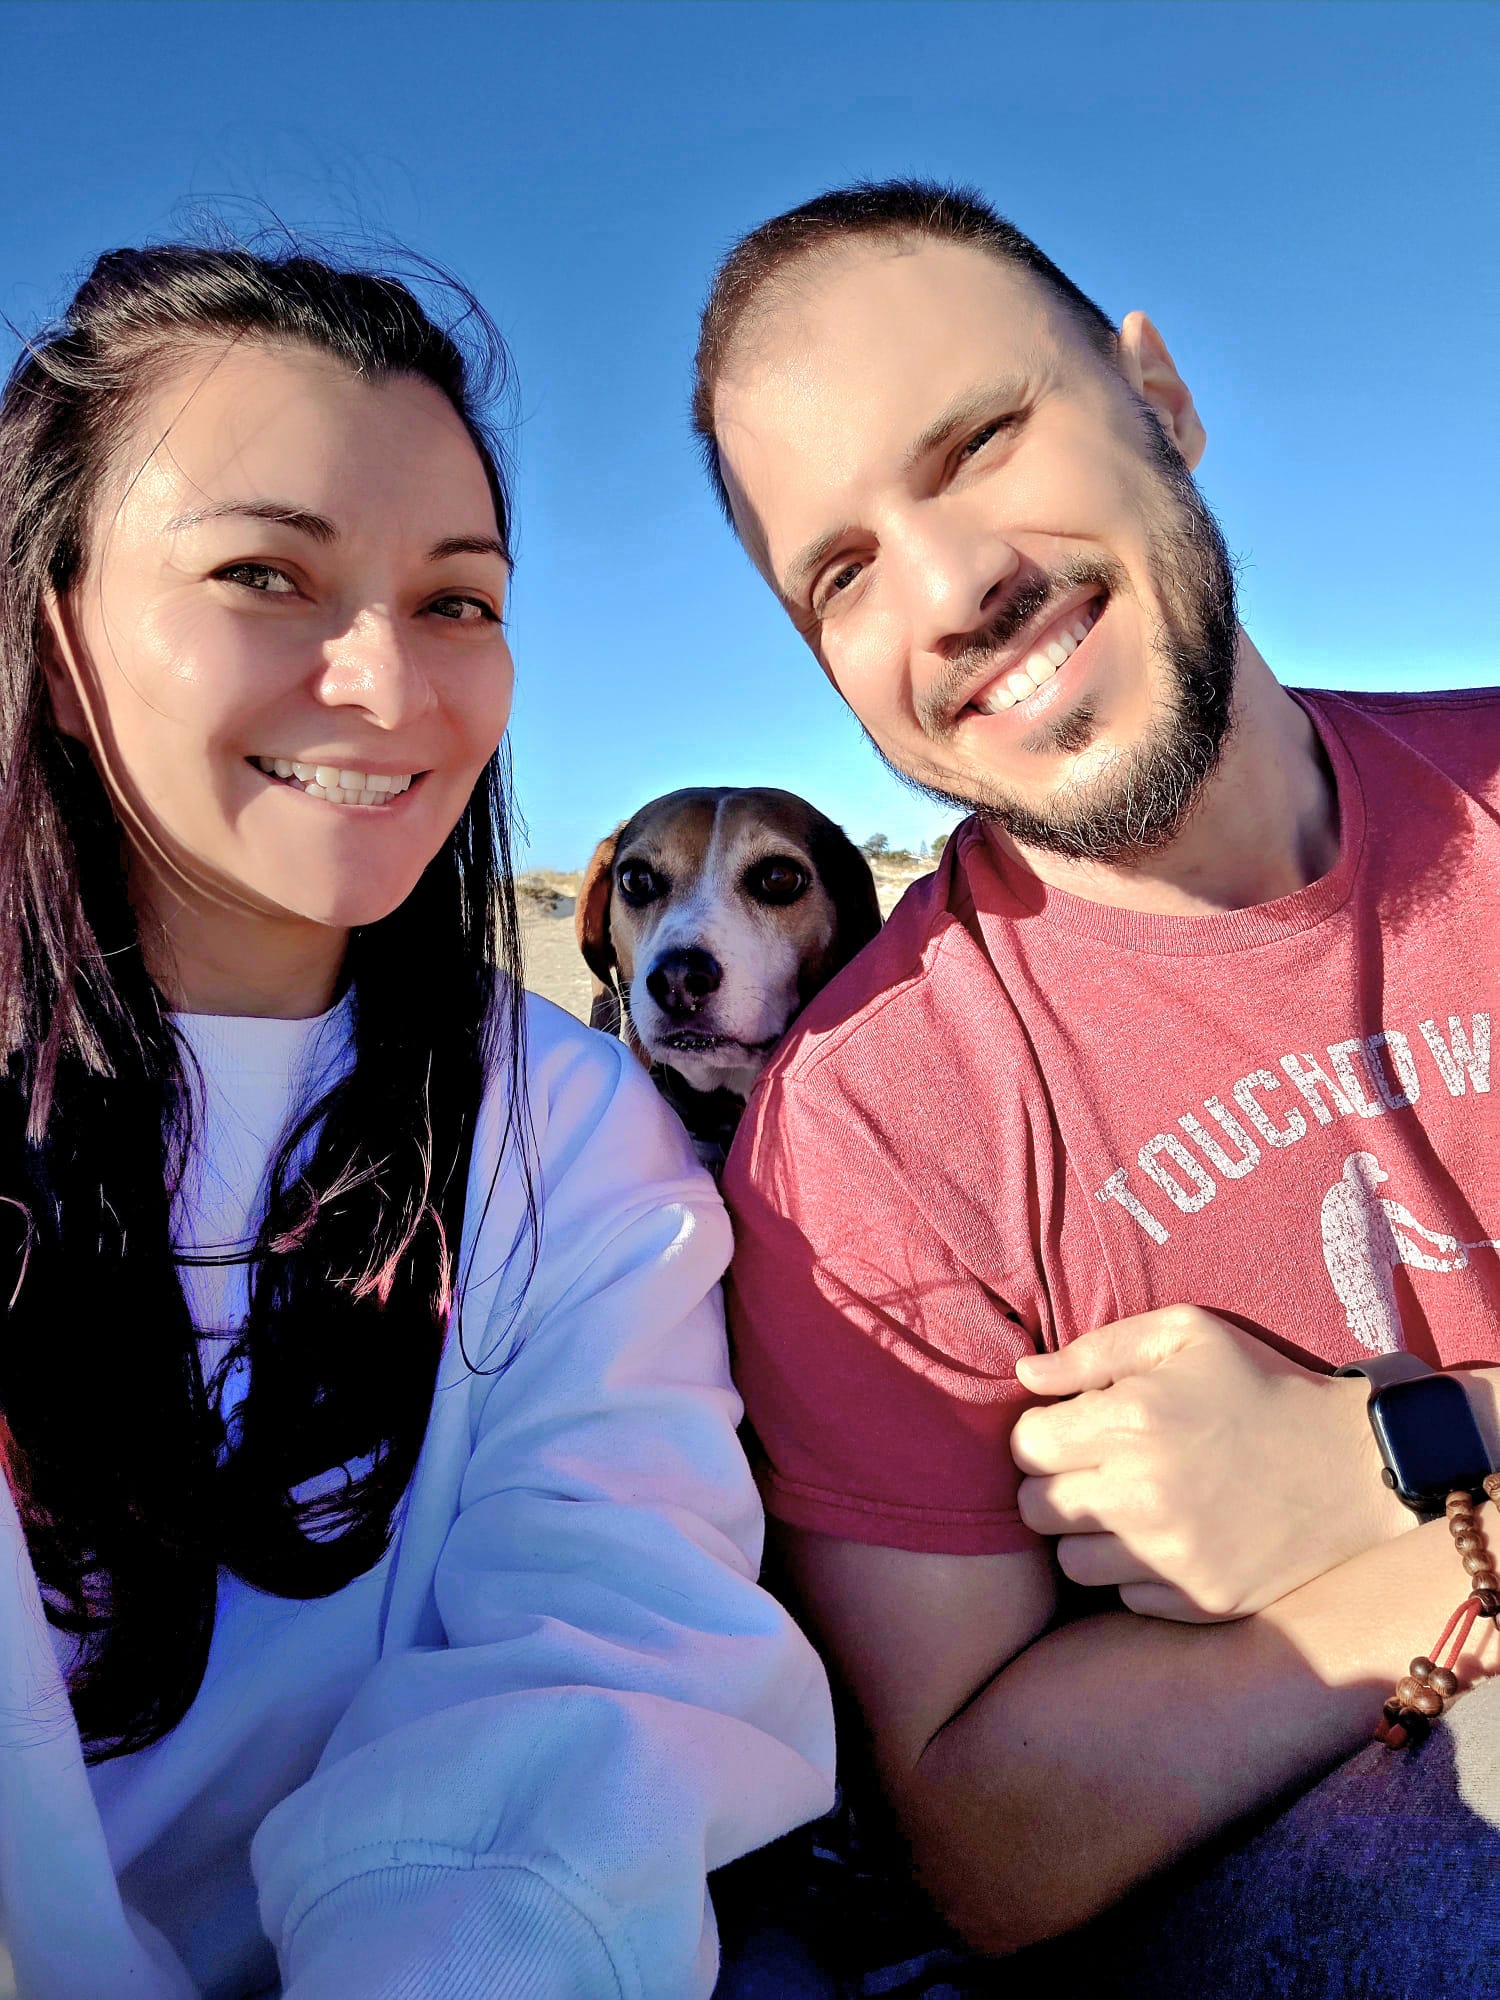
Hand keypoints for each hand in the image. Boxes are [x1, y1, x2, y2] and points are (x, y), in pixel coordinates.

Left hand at [1011, 1306, 1412, 1621]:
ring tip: (1127, 1505)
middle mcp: (1141, 1495)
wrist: (1354, 1465)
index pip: (1024, 1447)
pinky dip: (1134, 1573)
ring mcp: (1170, 1557)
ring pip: (1070, 1561)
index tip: (1073, 1429)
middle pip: (1034, 1510)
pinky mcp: (1198, 1601)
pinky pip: (1124, 1597)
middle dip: (1053, 1484)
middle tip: (1094, 1468)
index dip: (1041, 1434)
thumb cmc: (1259, 1386)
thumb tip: (1024, 1374)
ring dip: (1088, 1534)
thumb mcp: (1184, 1335)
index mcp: (1131, 1421)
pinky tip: (1167, 1538)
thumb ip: (1093, 1351)